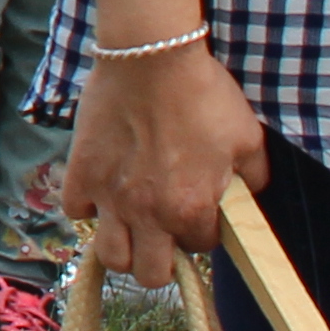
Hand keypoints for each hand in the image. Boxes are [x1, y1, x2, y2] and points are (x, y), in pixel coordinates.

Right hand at [60, 35, 268, 289]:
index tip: (200, 208)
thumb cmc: (203, 94)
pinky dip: (88, 207)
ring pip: (110, 256)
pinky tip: (103, 190)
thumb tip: (246, 196)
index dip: (203, 230)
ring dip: (123, 246)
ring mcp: (110, 196)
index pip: (201, 248)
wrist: (151, 56)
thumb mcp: (248, 138)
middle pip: (150, 274)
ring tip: (131, 224)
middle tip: (164, 229)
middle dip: (161, 259)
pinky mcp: (80, 172)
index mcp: (192, 209)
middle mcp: (149, 214)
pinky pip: (77, 211)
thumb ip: (252, 179)